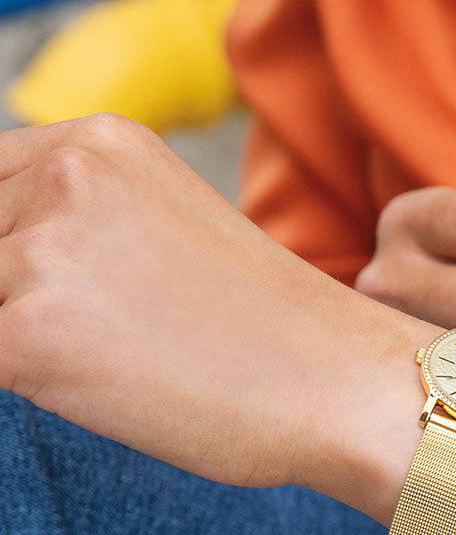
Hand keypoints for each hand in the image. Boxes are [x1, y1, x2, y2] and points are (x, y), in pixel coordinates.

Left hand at [0, 114, 414, 493]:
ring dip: (29, 339)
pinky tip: (106, 391)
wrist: (343, 383)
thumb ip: (84, 221)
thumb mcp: (173, 229)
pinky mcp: (29, 335)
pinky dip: (29, 383)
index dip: (10, 250)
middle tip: (101, 337)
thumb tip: (20, 264)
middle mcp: (65, 176)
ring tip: (118, 364)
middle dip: (17, 294)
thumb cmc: (279, 331)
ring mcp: (45, 251)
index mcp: (100, 143)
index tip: (53, 293)